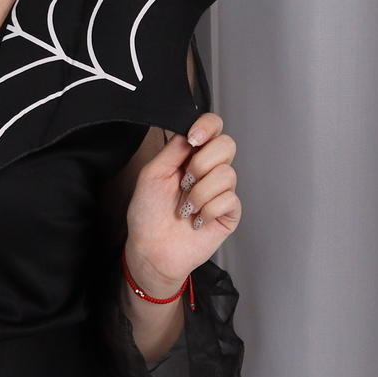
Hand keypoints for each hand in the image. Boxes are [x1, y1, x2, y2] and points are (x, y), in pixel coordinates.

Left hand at [123, 112, 241, 291]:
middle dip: (201, 164)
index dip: (207, 127)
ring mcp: (221, 191)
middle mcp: (209, 170)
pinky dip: (207, 211)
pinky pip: (229, 199)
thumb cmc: (148, 214)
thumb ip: (173, 149)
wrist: (152, 249)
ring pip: (227, 174)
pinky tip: (196, 221)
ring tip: (185, 208)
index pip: (212, 127)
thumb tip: (190, 131)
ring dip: (199, 193)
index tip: (193, 140)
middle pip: (227, 145)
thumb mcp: (152, 173)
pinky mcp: (229, 212)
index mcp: (191, 156)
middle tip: (184, 181)